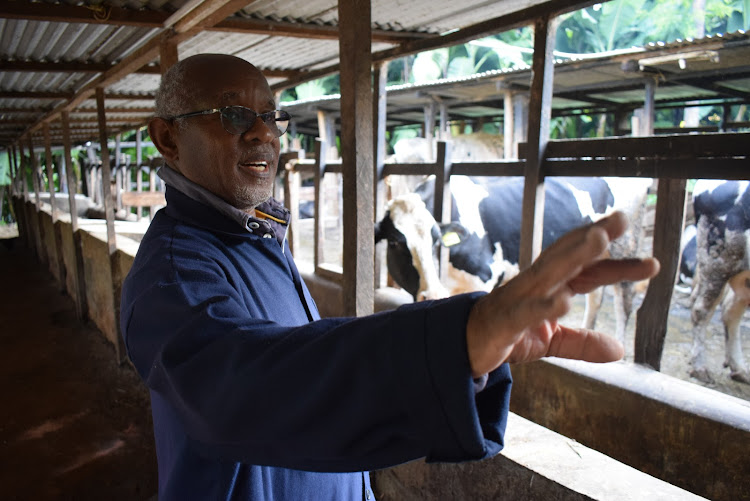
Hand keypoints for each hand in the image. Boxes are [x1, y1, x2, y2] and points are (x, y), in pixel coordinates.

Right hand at [465, 211, 659, 377]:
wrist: (463, 348)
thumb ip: (581, 342)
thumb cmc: (506, 336)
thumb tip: (618, 349)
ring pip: (548, 272)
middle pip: (567, 257)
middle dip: (594, 238)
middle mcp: (535, 285)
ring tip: (598, 241)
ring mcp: (518, 299)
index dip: (616, 265)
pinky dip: (543, 306)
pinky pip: (524, 312)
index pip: (587, 272)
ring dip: (573, 255)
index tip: (650, 263)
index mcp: (549, 288)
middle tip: (621, 219)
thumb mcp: (549, 341)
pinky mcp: (504, 321)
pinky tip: (563, 302)